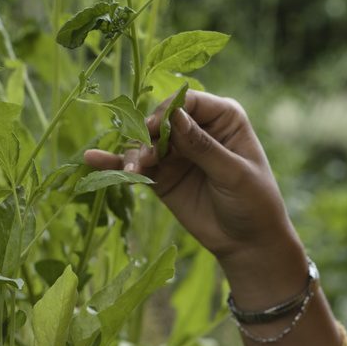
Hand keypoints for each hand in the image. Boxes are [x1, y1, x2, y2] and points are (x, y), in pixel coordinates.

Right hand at [84, 91, 302, 264]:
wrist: (248, 243)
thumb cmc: (254, 202)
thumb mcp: (233, 173)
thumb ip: (203, 146)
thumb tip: (175, 116)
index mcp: (223, 117)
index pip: (188, 102)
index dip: (168, 110)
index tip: (153, 127)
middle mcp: (196, 128)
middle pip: (161, 120)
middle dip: (146, 134)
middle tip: (142, 156)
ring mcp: (177, 151)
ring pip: (146, 142)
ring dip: (134, 152)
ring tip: (132, 169)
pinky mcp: (162, 175)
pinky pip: (137, 165)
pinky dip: (116, 163)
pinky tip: (93, 159)